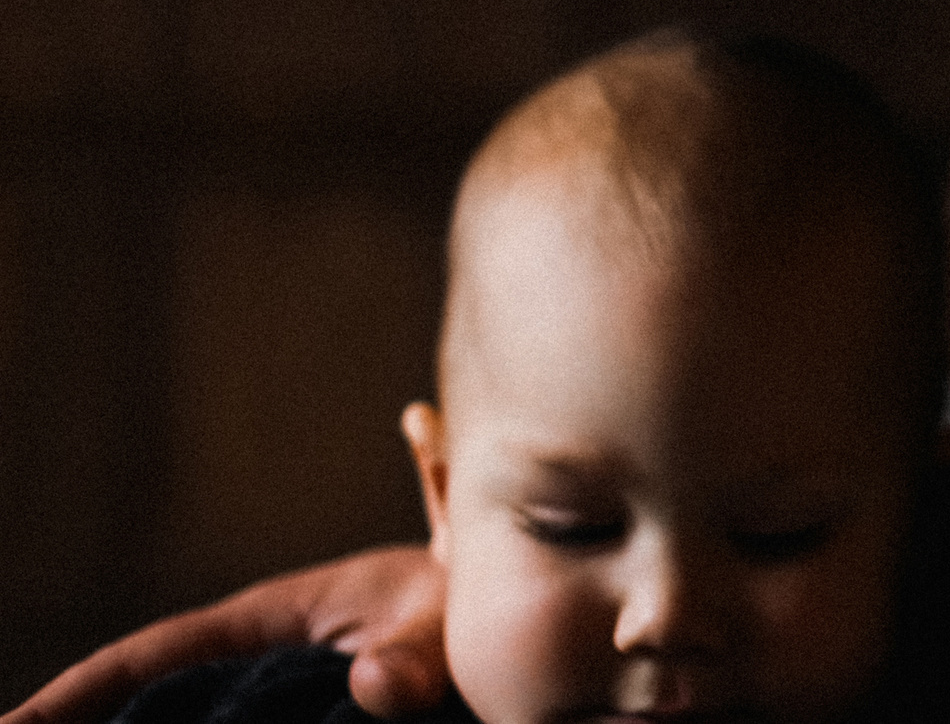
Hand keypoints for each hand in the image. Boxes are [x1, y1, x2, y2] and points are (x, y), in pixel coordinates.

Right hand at [4, 546, 448, 723]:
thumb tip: (376, 689)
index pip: (156, 653)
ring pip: (186, 722)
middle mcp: (259, 657)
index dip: (77, 692)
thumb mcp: (444, 621)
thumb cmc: (467, 604)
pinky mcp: (300, 720)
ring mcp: (272, 693)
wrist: (505, 618)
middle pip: (148, 701)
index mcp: (274, 616)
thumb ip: (412, 659)